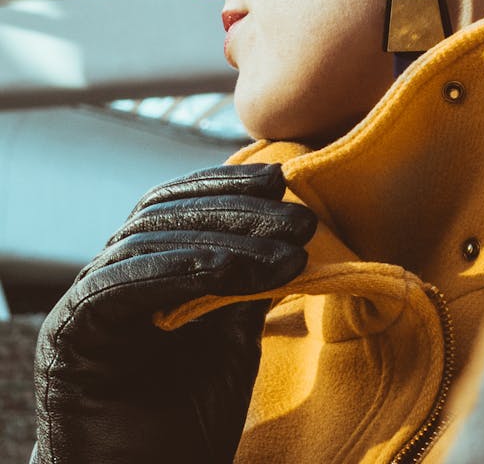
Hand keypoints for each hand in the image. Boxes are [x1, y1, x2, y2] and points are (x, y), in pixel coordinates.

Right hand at [33, 163, 315, 463]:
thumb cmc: (189, 416)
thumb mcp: (234, 335)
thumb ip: (249, 283)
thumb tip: (289, 230)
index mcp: (147, 266)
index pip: (180, 202)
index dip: (228, 185)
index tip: (282, 181)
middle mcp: (112, 272)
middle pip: (170, 215)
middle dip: (239, 211)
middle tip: (301, 221)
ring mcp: (86, 298)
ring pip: (151, 240)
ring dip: (225, 242)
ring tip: (286, 256)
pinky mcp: (67, 331)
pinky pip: (118, 283)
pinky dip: (175, 268)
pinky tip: (227, 270)